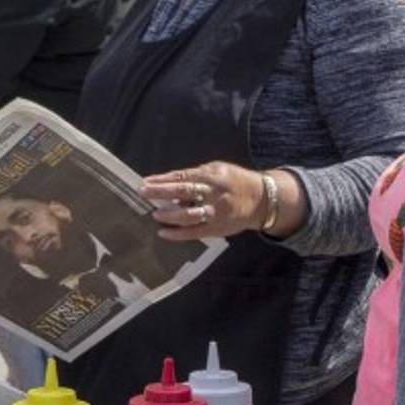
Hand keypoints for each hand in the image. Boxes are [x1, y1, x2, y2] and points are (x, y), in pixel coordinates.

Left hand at [143, 161, 269, 240]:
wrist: (261, 199)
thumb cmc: (234, 181)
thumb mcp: (217, 170)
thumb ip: (196, 177)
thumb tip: (172, 188)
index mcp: (212, 176)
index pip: (183, 177)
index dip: (163, 179)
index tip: (146, 181)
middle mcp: (213, 193)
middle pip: (183, 192)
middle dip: (161, 192)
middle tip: (143, 192)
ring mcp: (215, 212)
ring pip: (188, 214)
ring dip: (169, 214)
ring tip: (154, 213)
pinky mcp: (217, 228)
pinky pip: (194, 232)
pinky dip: (177, 234)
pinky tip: (163, 232)